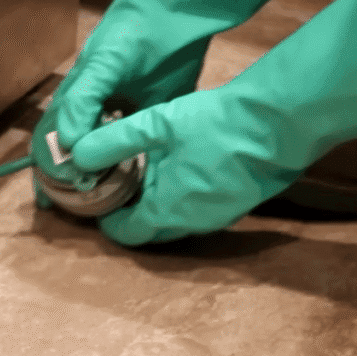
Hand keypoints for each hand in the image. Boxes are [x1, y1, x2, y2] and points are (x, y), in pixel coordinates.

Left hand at [70, 84, 296, 245]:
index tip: (97, 195)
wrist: (281, 121)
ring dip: (156, 206)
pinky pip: (197, 213)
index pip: (124, 234)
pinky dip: (180, 199)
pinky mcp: (236, 205)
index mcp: (165, 211)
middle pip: (148, 232)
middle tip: (118, 184)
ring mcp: (217, 218)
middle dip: (129, 214)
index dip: (105, 218)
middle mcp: (191, 224)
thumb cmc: (216, 124)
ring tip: (146, 173)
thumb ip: (111, 142)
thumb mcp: (154, 126)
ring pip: (174, 223)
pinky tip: (179, 168)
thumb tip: (76, 154)